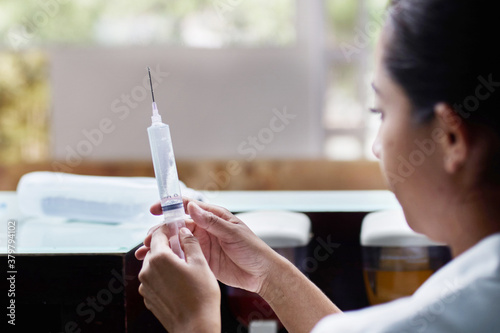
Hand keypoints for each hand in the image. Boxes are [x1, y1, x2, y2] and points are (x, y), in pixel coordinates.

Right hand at [136, 198, 278, 293]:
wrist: (262, 274)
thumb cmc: (253, 249)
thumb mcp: (233, 233)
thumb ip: (212, 222)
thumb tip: (192, 207)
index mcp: (213, 217)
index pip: (188, 206)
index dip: (170, 206)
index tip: (155, 209)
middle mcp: (205, 229)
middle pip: (177, 226)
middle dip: (160, 231)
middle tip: (147, 239)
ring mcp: (202, 245)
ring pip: (176, 242)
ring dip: (160, 245)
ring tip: (144, 252)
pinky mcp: (201, 260)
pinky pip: (182, 257)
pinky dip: (168, 258)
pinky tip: (157, 263)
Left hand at [138, 224, 220, 332]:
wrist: (195, 327)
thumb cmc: (201, 296)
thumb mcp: (201, 264)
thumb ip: (190, 243)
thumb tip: (184, 231)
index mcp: (159, 258)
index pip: (158, 234)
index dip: (168, 229)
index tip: (177, 228)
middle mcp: (147, 271)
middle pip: (154, 249)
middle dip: (168, 246)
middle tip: (184, 248)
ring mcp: (145, 286)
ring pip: (153, 265)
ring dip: (165, 261)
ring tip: (184, 267)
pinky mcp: (148, 298)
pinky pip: (153, 279)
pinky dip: (163, 276)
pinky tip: (179, 282)